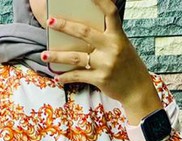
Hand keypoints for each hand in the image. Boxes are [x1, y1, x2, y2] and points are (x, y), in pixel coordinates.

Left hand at [42, 0, 162, 122]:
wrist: (137, 90)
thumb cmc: (126, 65)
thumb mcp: (121, 46)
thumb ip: (105, 38)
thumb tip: (79, 32)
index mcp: (118, 36)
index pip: (110, 12)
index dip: (99, 0)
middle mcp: (112, 47)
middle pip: (84, 32)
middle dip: (65, 26)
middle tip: (50, 22)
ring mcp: (106, 64)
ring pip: (76, 57)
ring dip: (57, 56)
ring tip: (44, 55)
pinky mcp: (100, 79)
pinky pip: (78, 76)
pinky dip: (66, 77)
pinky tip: (57, 76)